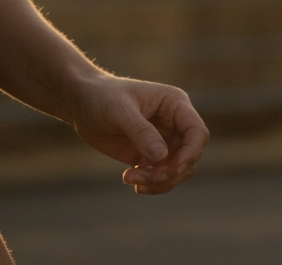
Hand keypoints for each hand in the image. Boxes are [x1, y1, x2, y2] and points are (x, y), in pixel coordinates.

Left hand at [68, 74, 208, 193]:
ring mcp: (163, 140)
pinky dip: (150, 184)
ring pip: (178, 170)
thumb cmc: (103, 97)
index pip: (197, 132)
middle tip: (141, 178)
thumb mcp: (120, 111)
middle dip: (170, 172)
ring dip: (159, 181)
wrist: (83, 103)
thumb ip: (141, 132)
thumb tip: (163, 157)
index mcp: (175, 104)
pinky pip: (161, 176)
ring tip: (130, 178)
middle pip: (190, 156)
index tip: (171, 170)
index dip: (190, 153)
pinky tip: (130, 179)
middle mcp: (174, 123)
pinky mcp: (148, 154)